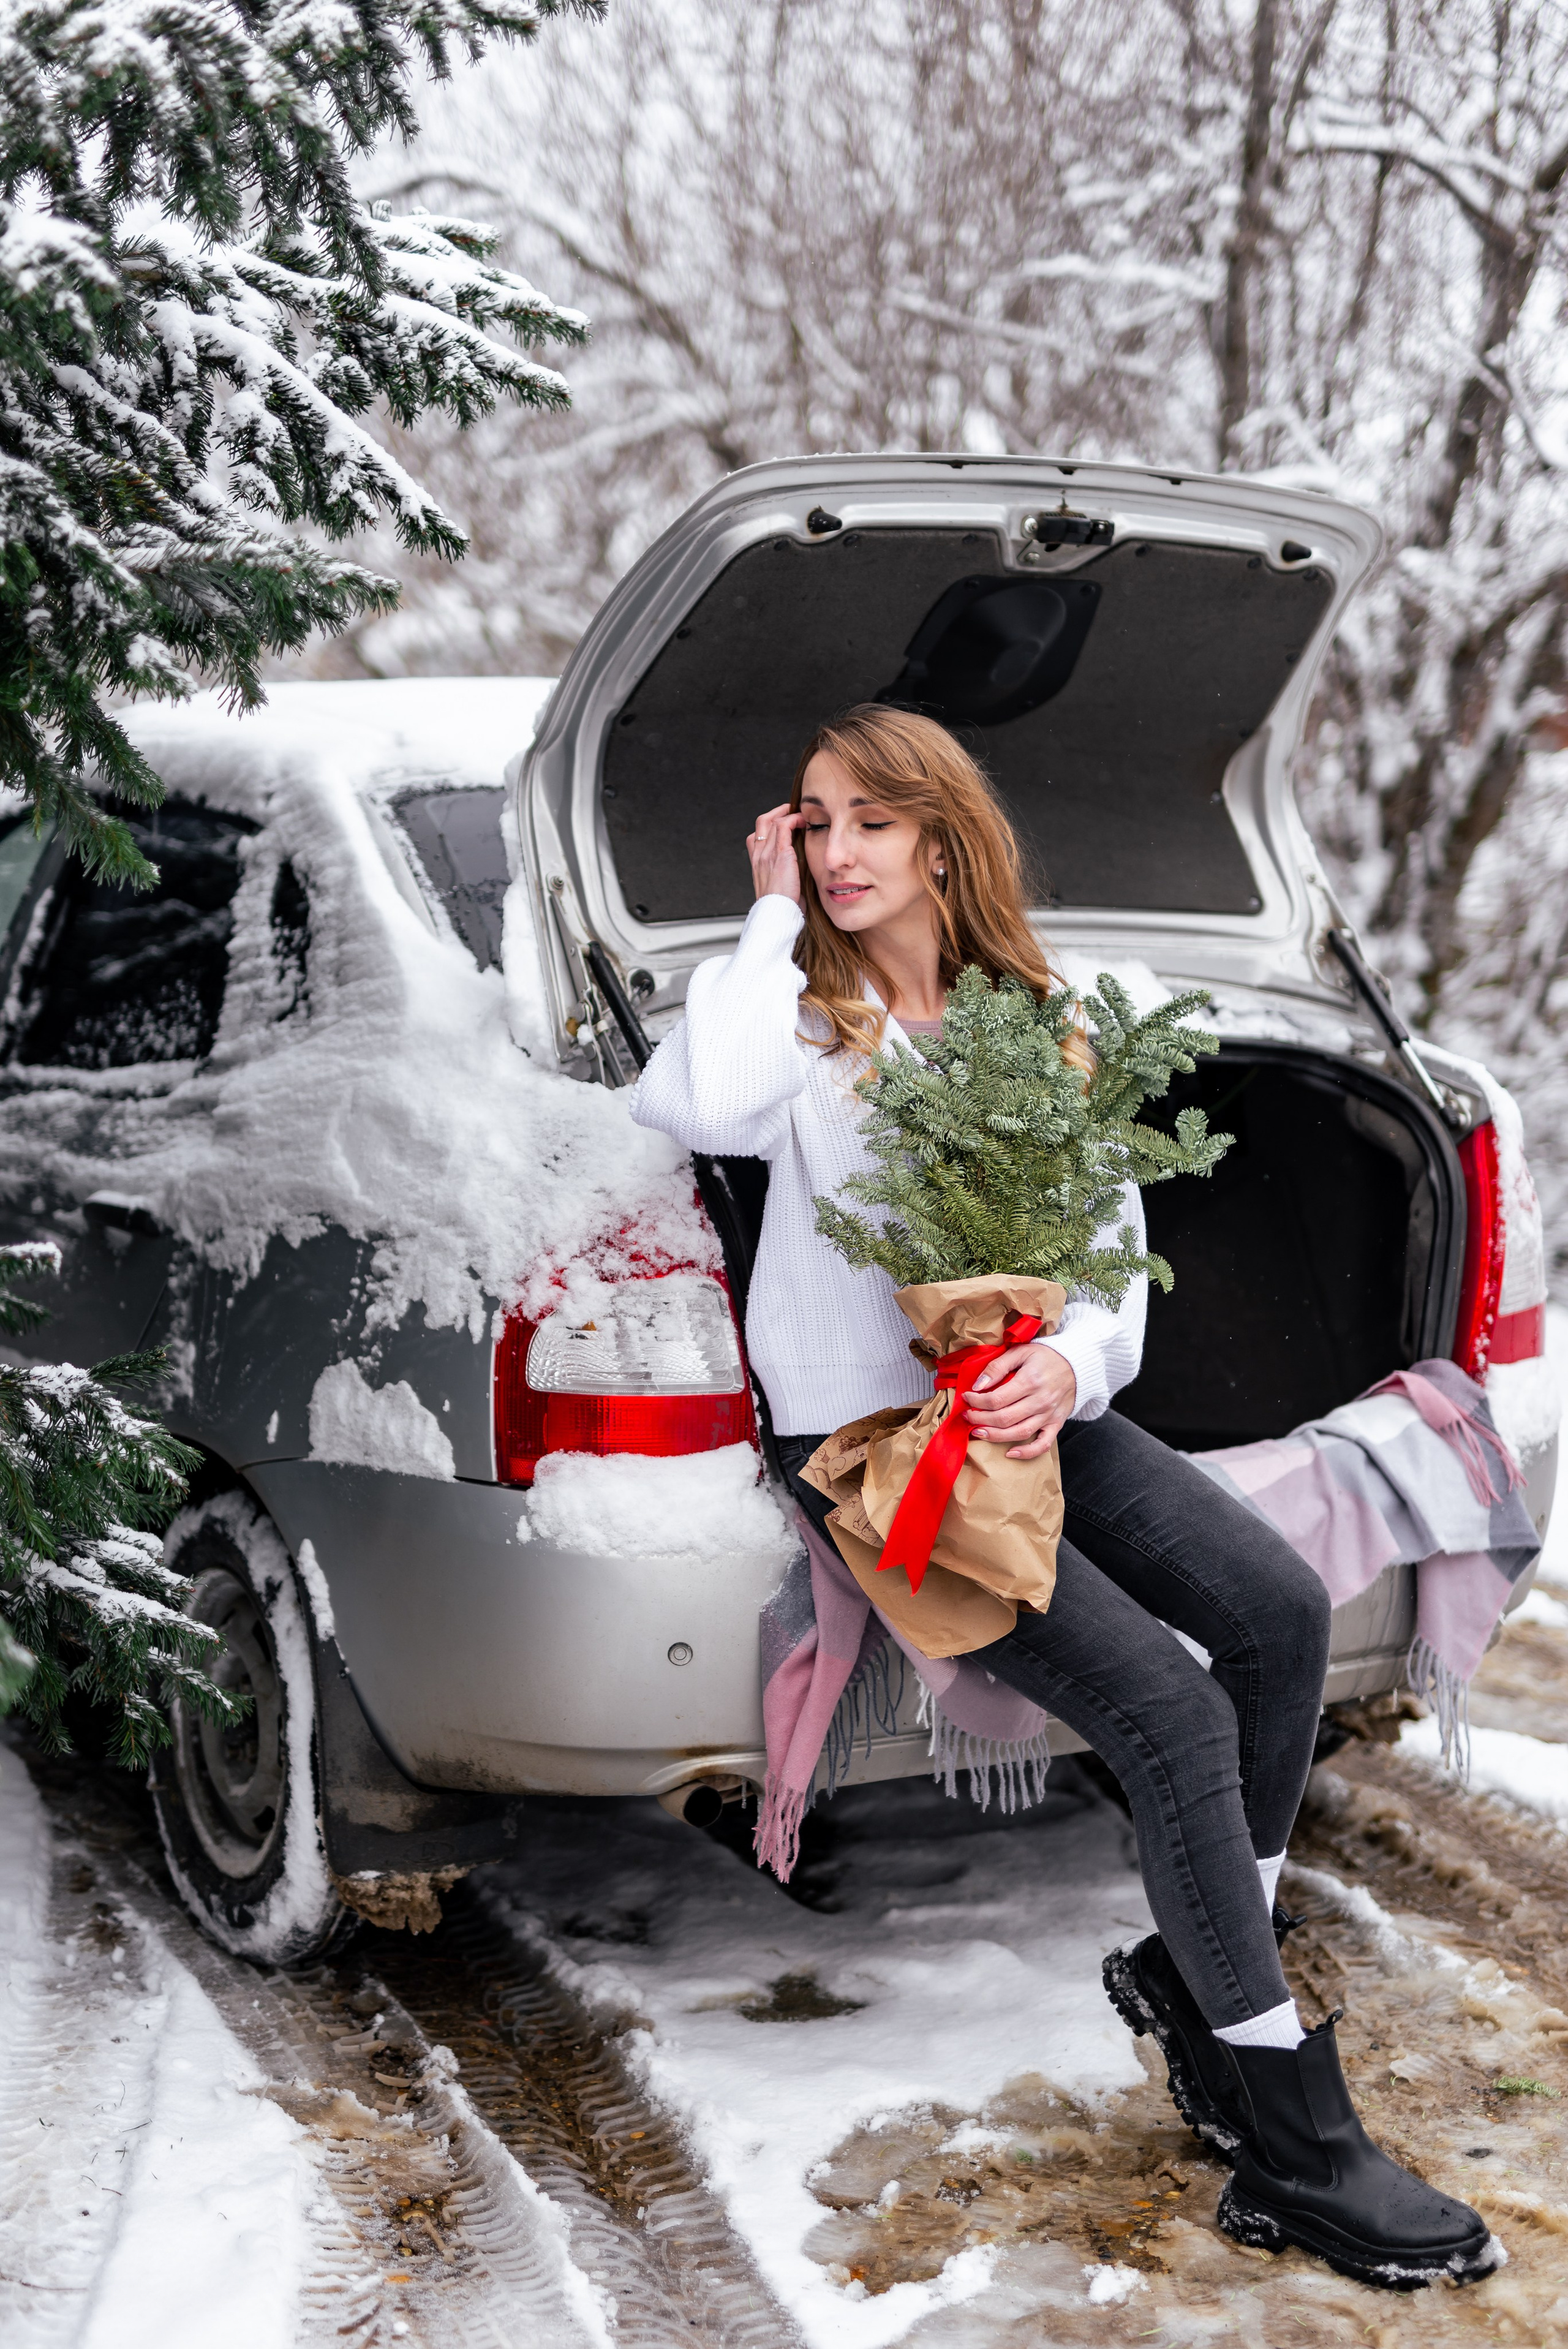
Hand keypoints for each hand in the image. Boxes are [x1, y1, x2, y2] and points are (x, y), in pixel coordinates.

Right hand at [748, 803, 805, 902]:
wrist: (777, 915)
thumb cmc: (782, 907)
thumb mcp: (780, 889)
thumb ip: (785, 875)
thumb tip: (799, 869)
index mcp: (757, 864)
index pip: (756, 836)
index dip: (770, 825)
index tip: (784, 824)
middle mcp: (758, 856)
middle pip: (762, 822)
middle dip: (777, 812)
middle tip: (792, 811)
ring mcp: (766, 854)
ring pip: (772, 820)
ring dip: (788, 813)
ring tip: (801, 816)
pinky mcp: (779, 854)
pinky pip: (784, 825)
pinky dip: (794, 819)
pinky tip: (804, 822)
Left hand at [965, 1343, 1076, 1460]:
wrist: (1077, 1364)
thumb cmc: (1046, 1356)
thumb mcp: (1021, 1351)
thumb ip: (998, 1366)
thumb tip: (978, 1384)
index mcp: (1030, 1380)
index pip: (996, 1399)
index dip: (977, 1401)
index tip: (967, 1397)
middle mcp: (1040, 1400)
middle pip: (1004, 1418)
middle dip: (980, 1419)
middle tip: (967, 1416)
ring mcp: (1049, 1414)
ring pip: (1019, 1433)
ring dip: (995, 1436)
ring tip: (978, 1432)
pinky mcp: (1057, 1424)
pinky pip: (1043, 1444)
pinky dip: (1027, 1452)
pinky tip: (1010, 1453)